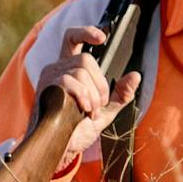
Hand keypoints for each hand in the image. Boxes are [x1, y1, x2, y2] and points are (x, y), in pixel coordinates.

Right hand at [28, 24, 140, 169]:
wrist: (61, 148)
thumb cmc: (77, 128)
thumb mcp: (106, 110)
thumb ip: (121, 94)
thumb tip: (136, 75)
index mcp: (69, 69)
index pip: (72, 39)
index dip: (86, 32)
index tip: (102, 38)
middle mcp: (57, 68)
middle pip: (86, 60)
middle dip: (100, 84)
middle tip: (98, 105)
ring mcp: (50, 77)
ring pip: (81, 72)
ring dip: (92, 96)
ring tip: (88, 112)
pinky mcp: (46, 88)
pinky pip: (72, 83)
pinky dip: (83, 98)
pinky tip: (82, 112)